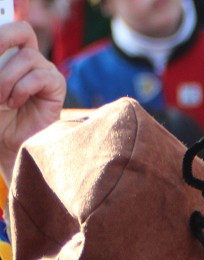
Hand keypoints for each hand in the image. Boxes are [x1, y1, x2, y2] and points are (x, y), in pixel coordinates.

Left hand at [0, 20, 63, 181]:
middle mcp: (27, 60)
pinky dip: (22, 88)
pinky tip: (16, 103)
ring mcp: (43, 73)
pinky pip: (41, 76)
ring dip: (7, 78)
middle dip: (4, 39)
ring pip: (28, 57)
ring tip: (1, 98)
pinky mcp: (56, 87)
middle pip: (22, 30)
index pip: (6, 30)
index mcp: (8, 55)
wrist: (6, 145)